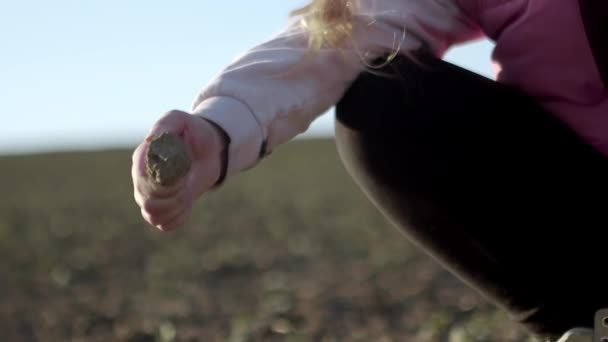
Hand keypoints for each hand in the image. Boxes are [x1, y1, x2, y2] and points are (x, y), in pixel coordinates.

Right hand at [131, 110, 224, 230]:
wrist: (210, 150)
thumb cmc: (194, 132)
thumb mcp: (181, 121)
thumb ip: (165, 126)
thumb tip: (149, 140)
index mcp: (142, 159)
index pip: (142, 179)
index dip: (164, 183)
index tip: (182, 175)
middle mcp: (141, 180)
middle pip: (147, 202)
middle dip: (173, 196)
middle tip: (187, 182)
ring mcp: (149, 197)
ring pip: (153, 216)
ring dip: (176, 207)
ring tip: (186, 191)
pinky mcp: (162, 211)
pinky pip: (164, 225)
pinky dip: (179, 217)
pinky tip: (187, 203)